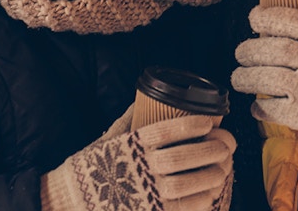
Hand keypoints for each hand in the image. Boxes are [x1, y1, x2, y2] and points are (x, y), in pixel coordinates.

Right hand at [41, 112, 235, 210]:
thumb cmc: (90, 166)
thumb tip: (143, 98)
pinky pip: (183, 208)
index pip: (166, 130)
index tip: (209, 121)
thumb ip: (128, 120)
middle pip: (183, 157)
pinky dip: (202, 199)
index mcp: (129, 145)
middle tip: (227, 143)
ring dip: (211, 173)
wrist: (70, 200)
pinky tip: (212, 190)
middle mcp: (138, 168)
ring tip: (224, 166)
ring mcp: (145, 193)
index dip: (191, 124)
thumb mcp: (106, 139)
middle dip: (211, 149)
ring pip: (187, 183)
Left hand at [230, 5, 297, 179]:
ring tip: (238, 77)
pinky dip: (261, 107)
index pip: (296, 21)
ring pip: (269, 77)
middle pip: (276, 49)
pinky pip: (275, 109)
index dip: (270, 16)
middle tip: (240, 52)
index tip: (254, 16)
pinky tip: (255, 107)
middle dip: (250, 49)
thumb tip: (286, 36)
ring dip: (247, 77)